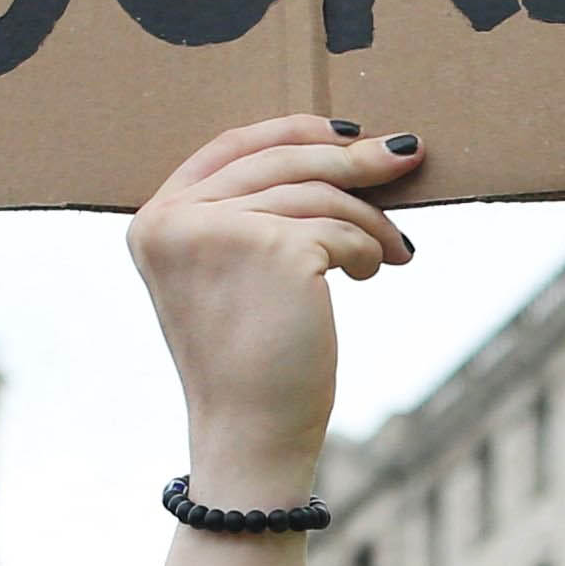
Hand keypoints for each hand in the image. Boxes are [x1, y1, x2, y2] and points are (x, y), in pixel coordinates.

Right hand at [125, 117, 421, 504]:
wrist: (251, 434)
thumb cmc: (251, 362)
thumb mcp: (231, 275)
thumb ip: (249, 216)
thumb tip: (334, 150)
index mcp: (155, 220)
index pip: (229, 147)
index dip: (291, 131)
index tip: (345, 134)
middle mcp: (174, 219)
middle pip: (281, 160)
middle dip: (352, 159)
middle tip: (409, 153)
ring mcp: (218, 230)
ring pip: (317, 193)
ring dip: (368, 219)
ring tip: (393, 250)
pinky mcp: (272, 248)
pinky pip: (340, 229)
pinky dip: (366, 249)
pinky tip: (368, 274)